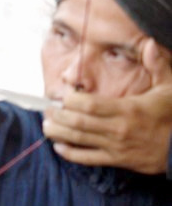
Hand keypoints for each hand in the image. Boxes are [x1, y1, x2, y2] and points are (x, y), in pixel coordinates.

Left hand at [43, 38, 171, 173]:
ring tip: (46, 126)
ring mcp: (117, 147)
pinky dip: (70, 154)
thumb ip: (158, 66)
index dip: (71, 100)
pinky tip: (59, 147)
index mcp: (128, 109)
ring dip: (58, 133)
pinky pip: (88, 159)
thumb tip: (150, 44)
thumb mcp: (170, 88)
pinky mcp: (118, 161)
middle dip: (58, 116)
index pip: (90, 105)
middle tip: (47, 109)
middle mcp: (119, 129)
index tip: (62, 95)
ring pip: (79, 140)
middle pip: (78, 122)